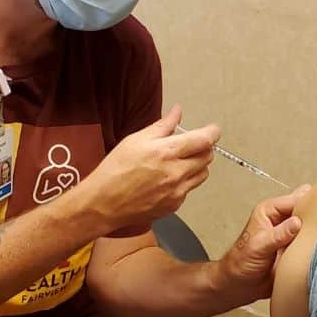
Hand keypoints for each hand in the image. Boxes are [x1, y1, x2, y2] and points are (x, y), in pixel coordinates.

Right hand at [71, 105, 219, 236]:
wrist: (104, 203)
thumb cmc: (115, 170)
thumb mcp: (136, 140)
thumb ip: (162, 126)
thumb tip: (178, 112)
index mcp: (166, 153)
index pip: (204, 140)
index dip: (212, 133)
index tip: (212, 130)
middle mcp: (176, 173)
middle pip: (208, 157)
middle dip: (204, 147)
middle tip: (191, 144)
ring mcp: (177, 192)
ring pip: (202, 174)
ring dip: (197, 165)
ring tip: (179, 161)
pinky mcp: (175, 205)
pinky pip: (189, 189)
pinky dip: (185, 181)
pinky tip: (167, 179)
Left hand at [216, 184, 311, 304]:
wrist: (240, 285)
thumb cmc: (241, 262)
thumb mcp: (259, 246)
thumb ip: (278, 234)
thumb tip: (297, 223)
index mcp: (270, 210)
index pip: (295, 199)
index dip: (310, 202)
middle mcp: (283, 219)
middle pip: (307, 209)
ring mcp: (292, 233)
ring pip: (313, 225)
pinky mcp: (298, 248)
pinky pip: (313, 242)